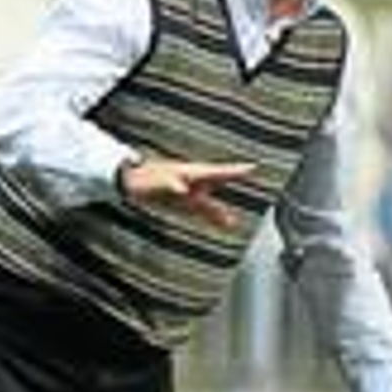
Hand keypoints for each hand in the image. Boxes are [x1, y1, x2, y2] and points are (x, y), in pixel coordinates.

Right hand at [120, 159, 255, 227]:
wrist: (137, 180)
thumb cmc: (167, 189)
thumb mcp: (192, 202)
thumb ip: (212, 212)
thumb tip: (232, 223)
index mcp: (199, 178)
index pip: (222, 175)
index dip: (238, 172)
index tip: (254, 168)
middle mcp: (190, 175)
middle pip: (213, 173)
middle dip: (230, 171)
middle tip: (248, 168)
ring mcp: (176, 177)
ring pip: (193, 176)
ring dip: (206, 175)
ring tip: (214, 177)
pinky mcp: (161, 182)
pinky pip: (169, 185)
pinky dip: (176, 186)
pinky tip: (181, 188)